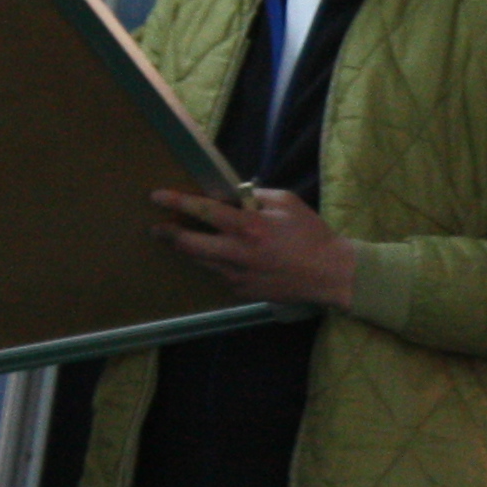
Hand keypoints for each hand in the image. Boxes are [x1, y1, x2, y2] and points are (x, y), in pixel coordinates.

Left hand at [151, 186, 358, 310]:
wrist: (329, 274)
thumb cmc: (311, 234)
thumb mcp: (287, 202)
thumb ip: (256, 196)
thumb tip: (233, 195)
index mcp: (249, 227)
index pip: (204, 211)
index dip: (178, 202)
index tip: (157, 196)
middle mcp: (238, 253)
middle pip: (190, 245)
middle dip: (169, 235)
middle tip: (157, 229)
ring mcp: (238, 275)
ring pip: (201, 262)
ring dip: (189, 250)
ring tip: (182, 239)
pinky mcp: (242, 291)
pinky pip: (220, 274)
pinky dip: (216, 262)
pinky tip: (222, 256)